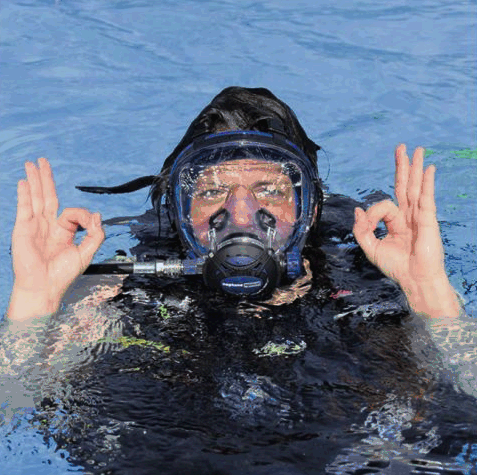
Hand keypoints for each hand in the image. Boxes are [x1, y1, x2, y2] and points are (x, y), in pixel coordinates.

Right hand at [9, 158, 104, 317]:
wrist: (44, 287)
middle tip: (44, 161)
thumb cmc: (63, 274)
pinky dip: (25, 194)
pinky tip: (25, 181)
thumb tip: (97, 214)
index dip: (83, 214)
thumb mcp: (86, 253)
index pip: (72, 212)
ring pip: (36, 198)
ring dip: (35, 180)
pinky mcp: (23, 229)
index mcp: (63, 232)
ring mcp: (34, 226)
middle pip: (48, 197)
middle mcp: (48, 226)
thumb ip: (95, 234)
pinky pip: (24, 208)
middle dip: (46, 178)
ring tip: (32, 164)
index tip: (89, 223)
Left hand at [353, 144, 459, 317]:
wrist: (415, 279)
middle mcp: (408, 216)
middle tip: (401, 147)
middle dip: (402, 166)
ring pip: (415, 187)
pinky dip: (427, 182)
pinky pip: (426, 197)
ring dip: (416, 167)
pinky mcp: (428, 220)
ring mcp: (419, 216)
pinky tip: (429, 168)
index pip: (383, 205)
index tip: (367, 223)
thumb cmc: (396, 267)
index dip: (371, 212)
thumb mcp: (370, 248)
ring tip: (418, 149)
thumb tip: (357, 208)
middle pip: (404, 186)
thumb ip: (361, 228)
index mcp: (395, 222)